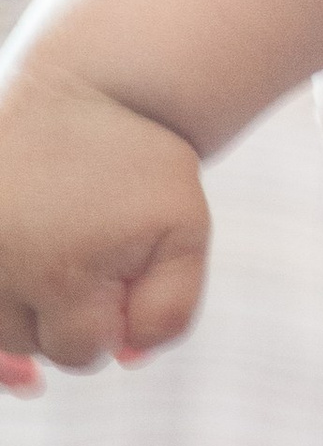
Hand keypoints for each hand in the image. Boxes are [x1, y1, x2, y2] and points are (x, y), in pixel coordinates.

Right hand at [0, 59, 210, 387]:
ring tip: (52, 247)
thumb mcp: (183, 232)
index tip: (123, 272)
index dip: (110, 321)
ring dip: (22, 304)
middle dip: (62, 315)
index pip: (82, 352)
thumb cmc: (137, 165)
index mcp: (58, 273)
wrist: (82, 85)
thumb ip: (168, 310)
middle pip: (29, 344)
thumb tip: (125, 360)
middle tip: (85, 249)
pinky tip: (14, 348)